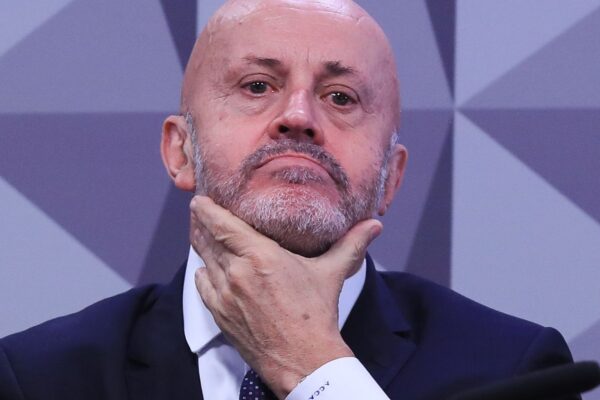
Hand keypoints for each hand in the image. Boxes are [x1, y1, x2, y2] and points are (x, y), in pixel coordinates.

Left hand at [190, 195, 381, 398]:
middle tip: (197, 211)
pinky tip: (203, 267)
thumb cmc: (316, 316)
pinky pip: (202, 285)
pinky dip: (202, 272)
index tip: (199, 199)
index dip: (207, 210)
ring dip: (199, 245)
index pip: (223, 225)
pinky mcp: (220, 314)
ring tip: (198, 233)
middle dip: (200, 223)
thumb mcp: (332, 274)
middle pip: (208, 240)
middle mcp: (238, 272)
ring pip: (203, 261)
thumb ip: (351, 244)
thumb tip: (373, 224)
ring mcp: (225, 294)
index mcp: (261, 256)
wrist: (303, 360)